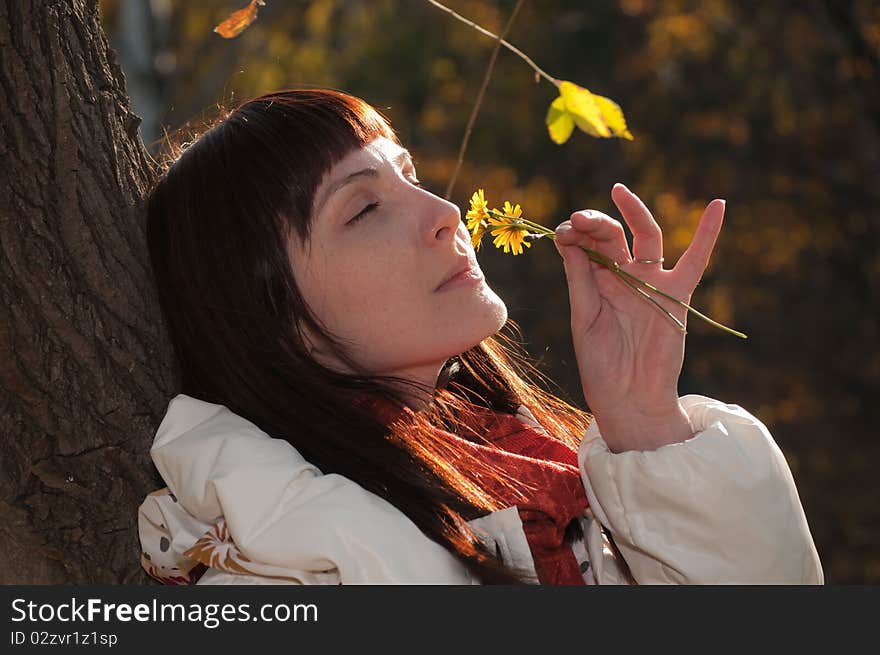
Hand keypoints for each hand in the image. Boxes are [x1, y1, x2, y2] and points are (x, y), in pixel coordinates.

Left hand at [554, 183, 725, 451]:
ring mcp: (651, 283)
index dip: (575, 234)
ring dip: (633, 213)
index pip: (586, 245)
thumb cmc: (600, 364)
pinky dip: (708, 234)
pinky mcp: (677, 294)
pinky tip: (717, 205)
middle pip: (612, 237)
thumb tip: (568, 238)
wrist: (628, 397)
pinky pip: (695, 260)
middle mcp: (623, 277)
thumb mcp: (583, 318)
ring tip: (618, 192)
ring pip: (646, 237)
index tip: (564, 231)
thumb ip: (580, 278)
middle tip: (579, 218)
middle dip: (595, 223)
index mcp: (595, 282)